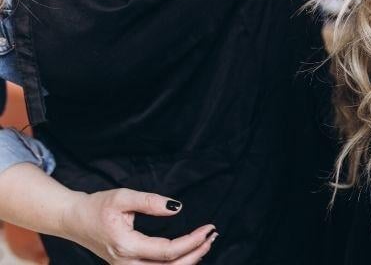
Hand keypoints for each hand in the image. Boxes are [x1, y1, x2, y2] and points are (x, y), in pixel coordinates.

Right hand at [61, 189, 216, 263]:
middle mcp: (126, 263)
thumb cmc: (97, 207)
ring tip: (205, 244)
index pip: (168, 251)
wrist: (74, 220)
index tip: (208, 228)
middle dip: (195, 254)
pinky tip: (188, 254)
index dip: (192, 241)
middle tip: (212, 237)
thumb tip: (176, 208)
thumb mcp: (123, 196)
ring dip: (187, 261)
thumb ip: (150, 201)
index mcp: (127, 246)